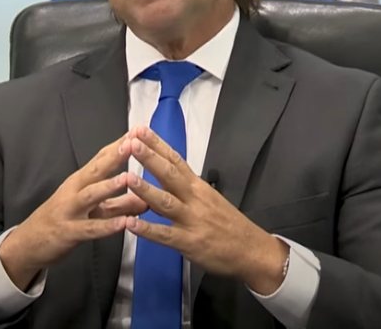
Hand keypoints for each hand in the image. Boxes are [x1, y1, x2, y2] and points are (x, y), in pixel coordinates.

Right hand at [0, 132, 148, 289]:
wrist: (29, 243)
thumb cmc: (64, 220)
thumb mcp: (93, 210)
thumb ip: (121, 204)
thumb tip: (148, 199)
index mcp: (81, 181)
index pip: (101, 158)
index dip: (120, 144)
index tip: (138, 130)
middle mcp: (75, 191)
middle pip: (96, 169)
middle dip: (115, 156)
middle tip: (134, 143)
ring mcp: (70, 210)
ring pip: (91, 195)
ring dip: (110, 186)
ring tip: (129, 178)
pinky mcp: (68, 232)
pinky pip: (90, 228)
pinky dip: (107, 226)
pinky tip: (124, 223)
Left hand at [123, 126, 288, 294]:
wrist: (252, 250)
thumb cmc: (229, 225)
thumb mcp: (210, 198)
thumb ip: (187, 187)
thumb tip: (167, 174)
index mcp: (198, 186)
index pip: (176, 160)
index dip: (157, 144)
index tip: (140, 130)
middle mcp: (194, 199)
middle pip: (170, 174)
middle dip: (149, 158)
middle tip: (131, 142)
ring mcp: (191, 220)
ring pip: (166, 202)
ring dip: (146, 190)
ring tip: (127, 178)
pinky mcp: (189, 242)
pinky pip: (165, 235)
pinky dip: (147, 230)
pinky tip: (131, 224)